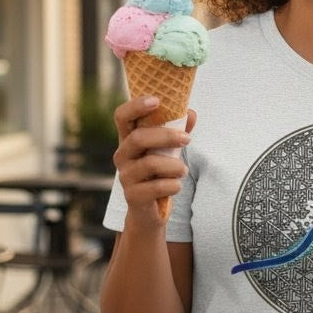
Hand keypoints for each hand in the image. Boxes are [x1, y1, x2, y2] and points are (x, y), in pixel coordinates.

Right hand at [112, 97, 196, 224]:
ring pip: (149, 163)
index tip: (157, 100)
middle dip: (166, 136)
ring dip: (174, 165)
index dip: (136, 106)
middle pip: (138, 138)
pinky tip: (176, 186)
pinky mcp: (133, 196)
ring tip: (183, 170)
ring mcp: (125, 176)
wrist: (150, 212)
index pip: (122, 116)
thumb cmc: (159, 174)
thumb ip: (178, 131)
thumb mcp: (168, 151)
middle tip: (188, 140)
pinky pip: (156, 187)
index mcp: (129, 140)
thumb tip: (191, 113)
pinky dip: (172, 185)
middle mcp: (122, 155)